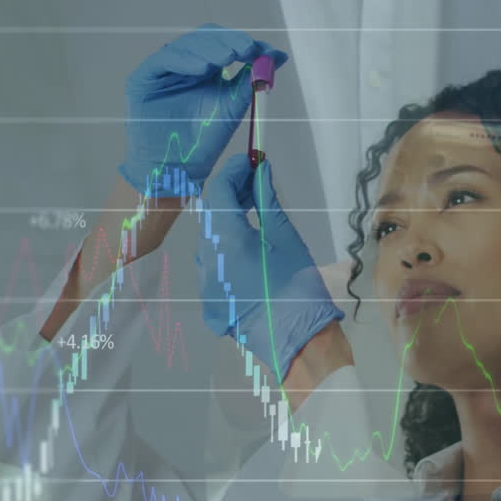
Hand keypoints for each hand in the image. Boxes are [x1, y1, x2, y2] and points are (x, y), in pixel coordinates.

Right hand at [120, 24, 286, 196]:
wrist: (178, 169)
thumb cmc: (203, 141)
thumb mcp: (233, 106)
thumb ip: (251, 81)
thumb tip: (277, 56)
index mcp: (207, 68)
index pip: (225, 43)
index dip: (245, 43)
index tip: (267, 51)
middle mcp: (185, 64)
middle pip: (207, 38)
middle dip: (229, 42)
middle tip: (247, 49)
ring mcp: (164, 69)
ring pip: (187, 45)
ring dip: (210, 49)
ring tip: (228, 58)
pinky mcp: (144, 78)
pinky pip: (164, 61)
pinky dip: (185, 61)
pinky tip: (202, 69)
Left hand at [196, 155, 343, 381]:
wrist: (296, 338)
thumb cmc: (297, 285)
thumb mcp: (285, 237)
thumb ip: (266, 201)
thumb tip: (260, 173)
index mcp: (225, 239)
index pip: (219, 191)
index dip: (234, 171)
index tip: (251, 162)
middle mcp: (206, 258)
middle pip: (211, 214)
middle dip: (231, 194)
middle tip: (256, 184)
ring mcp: (203, 281)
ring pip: (209, 240)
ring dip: (226, 222)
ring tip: (253, 216)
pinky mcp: (208, 299)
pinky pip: (211, 264)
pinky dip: (225, 250)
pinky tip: (247, 251)